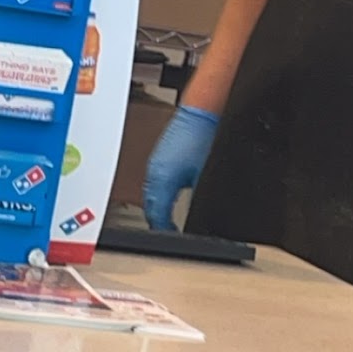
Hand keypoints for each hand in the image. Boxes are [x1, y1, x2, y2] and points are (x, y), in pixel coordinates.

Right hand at [142, 105, 219, 230]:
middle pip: (150, 207)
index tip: (172, 238)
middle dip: (158, 222)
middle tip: (169, 233)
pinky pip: (153, 182)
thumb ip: (197, 200)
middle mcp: (154, 173)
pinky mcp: (159, 157)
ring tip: (167, 220)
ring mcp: (154, 164)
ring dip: (157, 208)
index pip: (157, 215)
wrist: (200, 112)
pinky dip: (158, 194)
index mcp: (162, 180)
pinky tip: (168, 197)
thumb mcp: (203, 177)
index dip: (165, 231)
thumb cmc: (202, 137)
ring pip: (150, 195)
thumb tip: (198, 216)